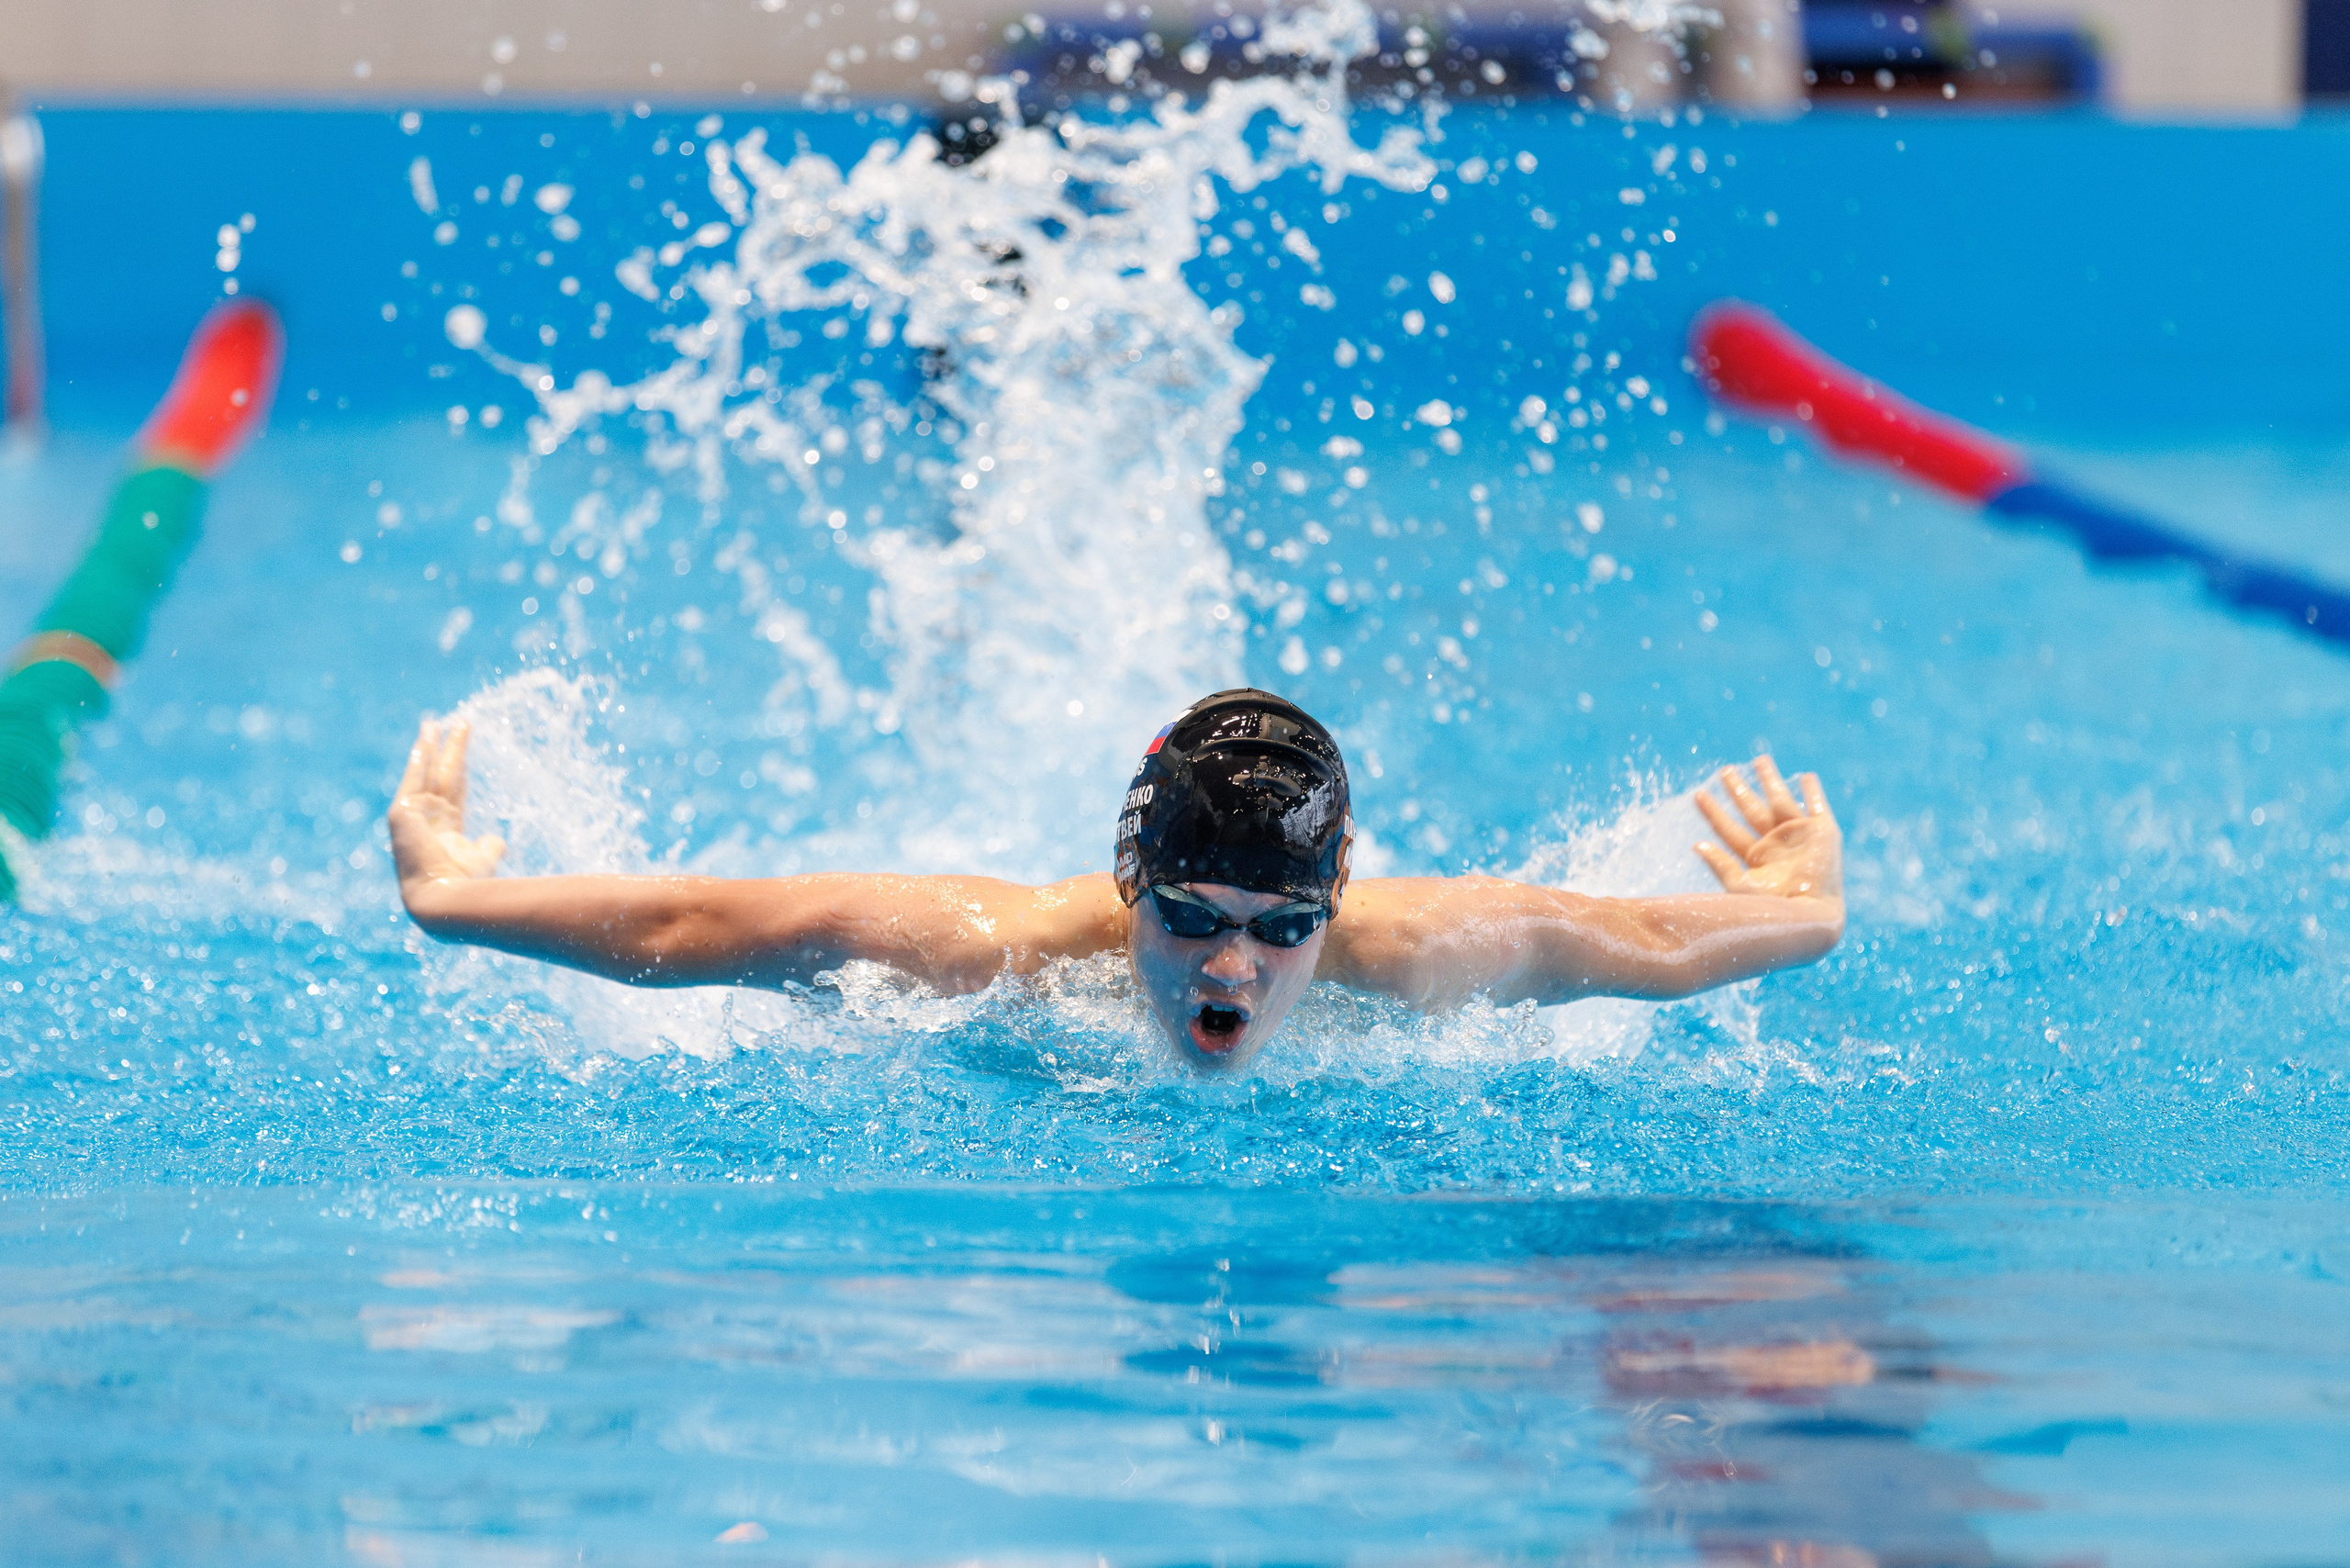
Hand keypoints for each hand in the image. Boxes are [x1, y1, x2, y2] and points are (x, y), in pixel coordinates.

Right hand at [388, 718, 505, 892]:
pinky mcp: (402, 812)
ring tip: (435, 722)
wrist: (444, 897)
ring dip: (432, 745)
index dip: (460, 770)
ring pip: (427, 771)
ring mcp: (413, 815)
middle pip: (443, 775)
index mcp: (445, 830)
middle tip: (457, 723)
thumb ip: (489, 847)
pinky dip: (419, 757)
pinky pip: (414, 777)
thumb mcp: (482, 860)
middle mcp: (428, 820)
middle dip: (450, 749)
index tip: (464, 752)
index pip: (455, 791)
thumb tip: (498, 839)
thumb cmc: (465, 884)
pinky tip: (425, 736)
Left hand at [1693, 755, 1841, 902]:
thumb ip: (1720, 865)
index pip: (1728, 829)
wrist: (1810, 916)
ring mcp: (1799, 838)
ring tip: (1759, 760)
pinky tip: (1807, 778)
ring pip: (1780, 801)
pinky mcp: (1824, 834)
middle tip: (1724, 770)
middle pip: (1751, 810)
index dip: (1713, 813)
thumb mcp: (1739, 886)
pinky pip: (1818, 807)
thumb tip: (1696, 845)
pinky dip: (1814, 792)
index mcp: (1756, 859)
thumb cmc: (1773, 909)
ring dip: (1771, 780)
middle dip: (1738, 790)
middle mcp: (1776, 846)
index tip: (1697, 795)